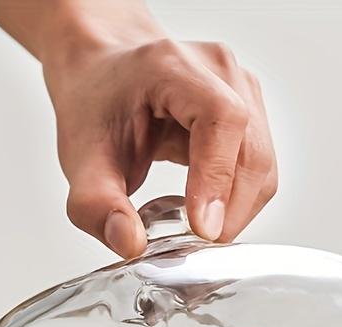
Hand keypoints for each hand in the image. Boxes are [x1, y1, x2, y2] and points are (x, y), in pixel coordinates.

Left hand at [38, 4, 277, 258]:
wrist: (100, 74)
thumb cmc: (94, 104)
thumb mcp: (80, 158)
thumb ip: (97, 206)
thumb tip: (130, 244)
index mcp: (173, 66)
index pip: (222, 119)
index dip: (217, 178)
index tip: (202, 227)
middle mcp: (218, 71)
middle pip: (252, 154)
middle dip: (227, 212)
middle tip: (192, 244)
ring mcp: (240, 91)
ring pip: (261, 169)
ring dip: (234, 211)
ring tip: (192, 226)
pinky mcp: (250, 114)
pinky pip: (258, 171)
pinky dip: (236, 202)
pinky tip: (202, 208)